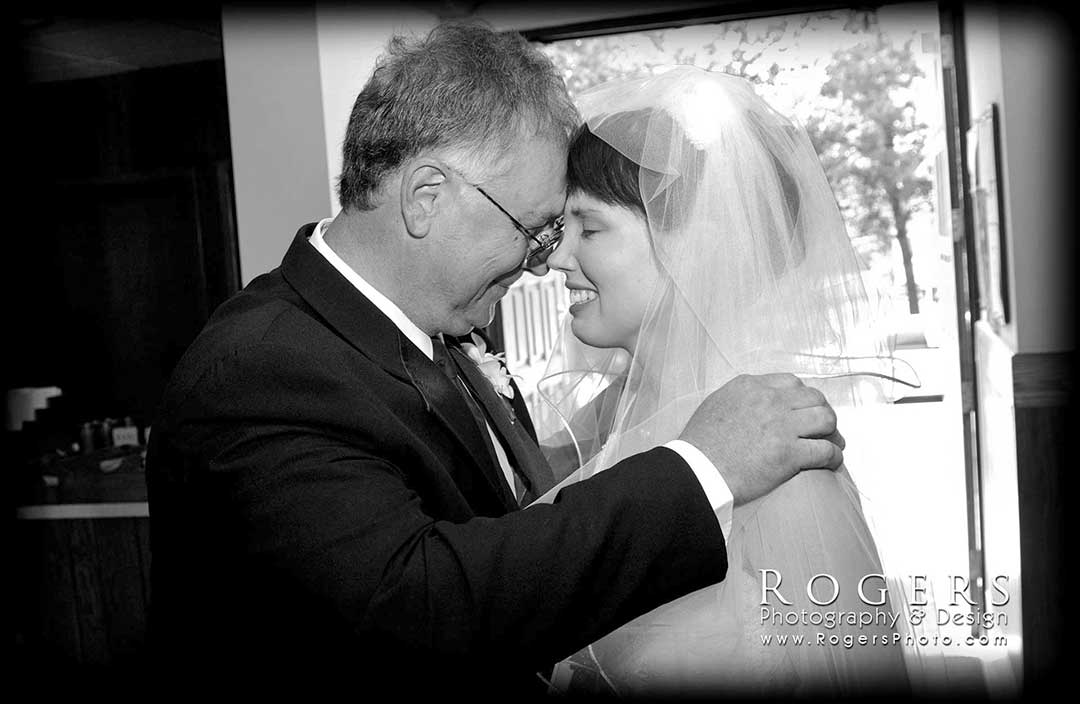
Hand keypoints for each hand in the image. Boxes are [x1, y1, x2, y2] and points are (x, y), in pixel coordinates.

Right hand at [678, 373, 843, 505]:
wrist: (696, 471)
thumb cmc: (699, 445)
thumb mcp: (716, 405)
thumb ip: (741, 399)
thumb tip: (755, 405)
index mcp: (750, 386)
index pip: (791, 383)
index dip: (802, 398)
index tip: (804, 412)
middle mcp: (769, 400)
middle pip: (814, 398)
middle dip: (822, 413)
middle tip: (823, 428)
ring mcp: (781, 426)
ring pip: (826, 419)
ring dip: (832, 432)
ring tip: (832, 443)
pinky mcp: (789, 454)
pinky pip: (825, 450)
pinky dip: (834, 456)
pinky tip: (832, 461)